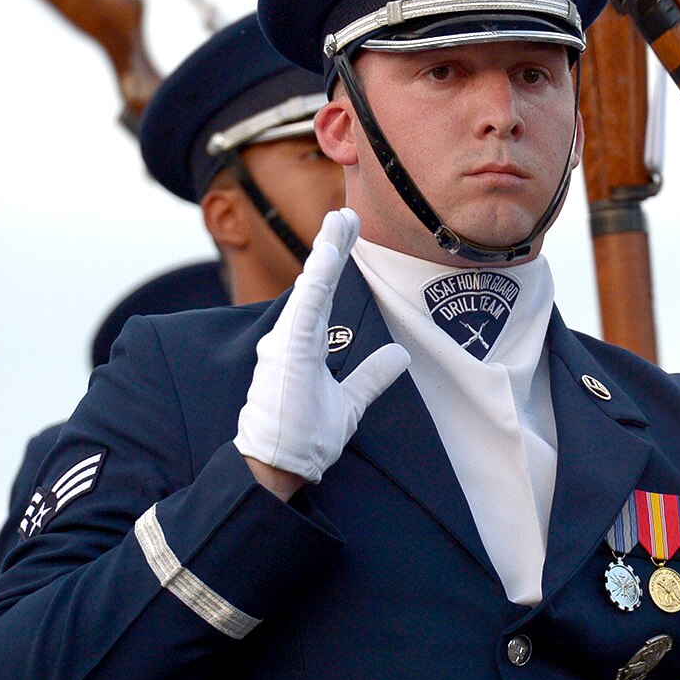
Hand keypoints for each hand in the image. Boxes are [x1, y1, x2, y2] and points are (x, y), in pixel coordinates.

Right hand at [234, 208, 409, 494]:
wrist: (280, 467)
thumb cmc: (304, 437)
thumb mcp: (350, 403)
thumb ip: (372, 376)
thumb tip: (399, 354)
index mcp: (304, 345)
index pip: (324, 295)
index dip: (336, 263)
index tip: (349, 232)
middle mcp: (292, 337)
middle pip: (316, 282)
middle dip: (332, 246)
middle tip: (347, 212)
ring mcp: (286, 342)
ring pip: (311, 287)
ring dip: (326, 252)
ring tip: (340, 219)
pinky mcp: (287, 352)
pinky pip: (307, 307)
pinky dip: (318, 280)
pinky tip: (328, 255)